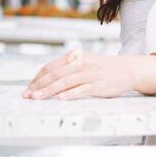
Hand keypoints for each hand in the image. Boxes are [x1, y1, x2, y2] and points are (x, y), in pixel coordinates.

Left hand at [22, 49, 155, 99]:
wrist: (128, 70)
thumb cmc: (103, 69)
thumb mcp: (84, 64)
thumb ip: (68, 69)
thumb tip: (46, 81)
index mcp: (75, 57)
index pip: (51, 67)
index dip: (38, 78)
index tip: (28, 88)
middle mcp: (81, 64)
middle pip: (55, 75)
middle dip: (39, 86)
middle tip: (27, 95)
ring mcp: (90, 74)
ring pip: (65, 82)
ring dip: (49, 91)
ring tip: (37, 98)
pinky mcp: (99, 85)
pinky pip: (82, 89)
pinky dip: (70, 94)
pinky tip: (60, 99)